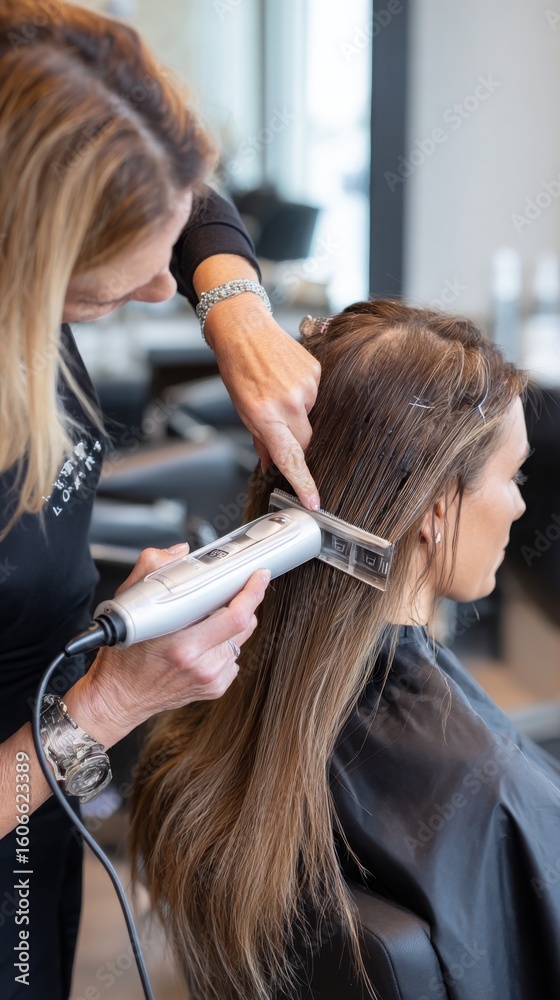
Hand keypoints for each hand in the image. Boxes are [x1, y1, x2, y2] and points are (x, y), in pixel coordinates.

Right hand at [65, 544, 269, 746]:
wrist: (118, 698)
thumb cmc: (122, 656)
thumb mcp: (127, 605)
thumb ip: (151, 569)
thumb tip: (179, 552)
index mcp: (182, 645)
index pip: (236, 615)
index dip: (252, 592)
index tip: (258, 576)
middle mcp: (201, 665)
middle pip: (245, 625)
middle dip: (243, 603)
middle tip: (229, 592)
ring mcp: (210, 679)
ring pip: (241, 639)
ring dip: (230, 625)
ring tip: (203, 624)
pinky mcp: (215, 688)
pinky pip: (233, 657)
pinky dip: (224, 646)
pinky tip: (202, 645)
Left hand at [206, 298, 321, 509]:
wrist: (245, 329)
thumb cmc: (238, 369)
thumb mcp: (242, 409)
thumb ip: (261, 439)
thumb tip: (273, 464)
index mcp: (265, 415)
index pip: (291, 457)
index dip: (303, 482)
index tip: (313, 501)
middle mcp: (289, 402)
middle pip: (305, 440)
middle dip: (293, 439)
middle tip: (278, 423)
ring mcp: (305, 386)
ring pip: (310, 417)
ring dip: (297, 412)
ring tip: (277, 390)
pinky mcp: (316, 372)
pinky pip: (315, 396)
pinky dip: (302, 394)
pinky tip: (286, 379)